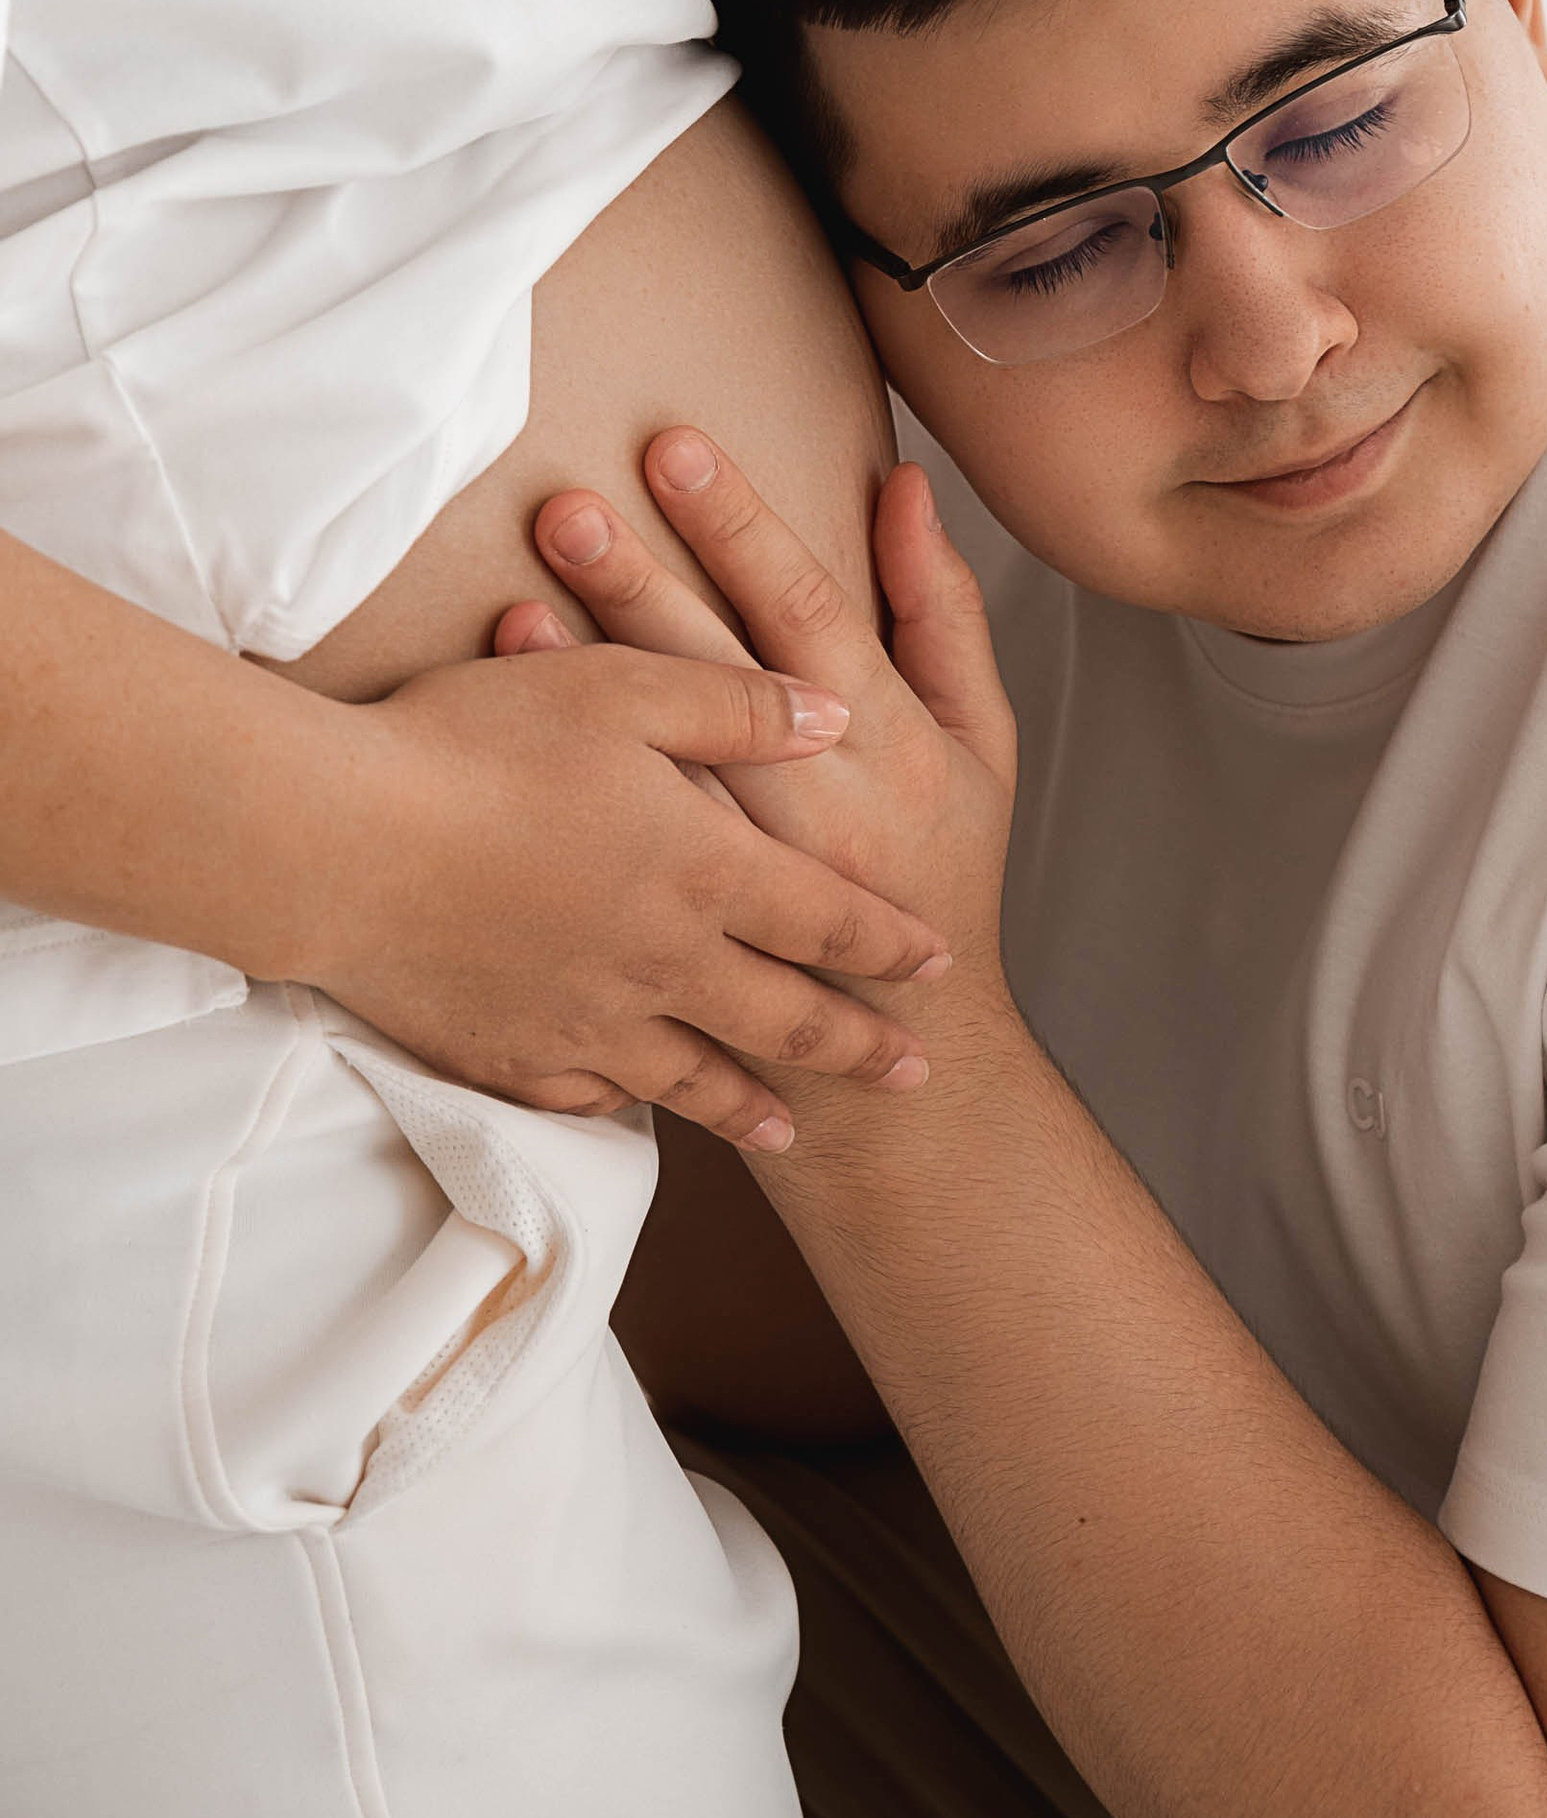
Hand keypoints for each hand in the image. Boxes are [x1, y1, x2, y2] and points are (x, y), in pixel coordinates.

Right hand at [305, 637, 951, 1143]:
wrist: (339, 844)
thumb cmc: (477, 744)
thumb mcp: (622, 690)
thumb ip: (738, 707)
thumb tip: (833, 713)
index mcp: (702, 870)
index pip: (825, 917)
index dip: (886, 943)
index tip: (937, 966)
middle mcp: (661, 962)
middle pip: (783, 1018)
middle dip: (856, 1045)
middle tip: (911, 1074)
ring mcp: (585, 1022)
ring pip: (694, 1079)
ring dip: (754, 1103)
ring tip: (789, 1128)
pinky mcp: (509, 1056)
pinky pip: (589, 1098)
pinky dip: (627, 1107)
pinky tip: (636, 1108)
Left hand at [496, 433, 1017, 990]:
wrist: (908, 1059)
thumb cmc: (944, 866)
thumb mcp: (981, 740)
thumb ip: (941, 611)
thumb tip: (908, 487)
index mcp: (886, 743)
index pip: (807, 609)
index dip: (742, 526)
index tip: (676, 448)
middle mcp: (813, 805)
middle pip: (715, 677)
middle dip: (639, 582)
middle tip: (567, 506)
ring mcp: (745, 873)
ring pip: (656, 760)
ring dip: (584, 672)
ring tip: (518, 592)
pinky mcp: (690, 926)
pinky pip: (620, 838)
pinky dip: (567, 768)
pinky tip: (512, 706)